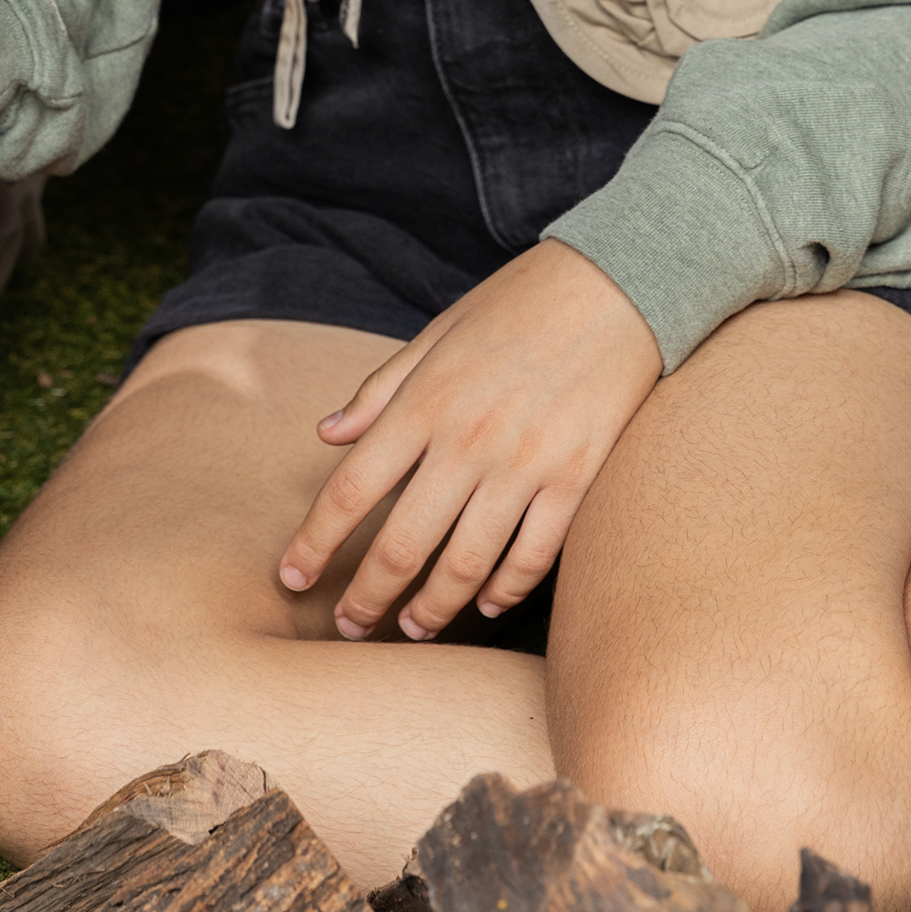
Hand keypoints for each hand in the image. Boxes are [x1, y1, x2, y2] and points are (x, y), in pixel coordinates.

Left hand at [277, 241, 662, 640]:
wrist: (618, 284)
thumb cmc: (518, 304)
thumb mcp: (437, 333)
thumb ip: (380, 390)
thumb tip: (327, 434)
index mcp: (424, 401)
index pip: (351, 489)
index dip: (315, 542)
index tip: (292, 577)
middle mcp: (468, 440)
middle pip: (402, 544)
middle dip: (367, 596)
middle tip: (348, 624)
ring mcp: (526, 465)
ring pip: (467, 565)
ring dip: (433, 608)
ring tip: (412, 627)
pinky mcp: (577, 480)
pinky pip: (534, 556)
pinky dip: (507, 590)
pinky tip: (488, 605)